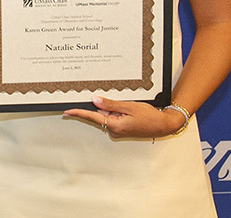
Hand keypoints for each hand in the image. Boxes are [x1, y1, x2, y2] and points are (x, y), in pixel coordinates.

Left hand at [64, 96, 188, 138]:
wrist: (164, 125)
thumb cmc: (150, 117)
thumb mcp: (129, 106)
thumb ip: (111, 104)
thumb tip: (95, 100)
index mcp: (114, 126)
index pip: (92, 117)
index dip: (78, 113)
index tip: (66, 112)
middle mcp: (114, 131)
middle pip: (101, 114)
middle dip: (107, 106)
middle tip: (122, 104)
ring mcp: (118, 131)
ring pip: (108, 115)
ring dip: (114, 109)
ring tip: (130, 108)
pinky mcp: (121, 129)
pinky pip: (114, 118)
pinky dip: (118, 112)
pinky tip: (129, 111)